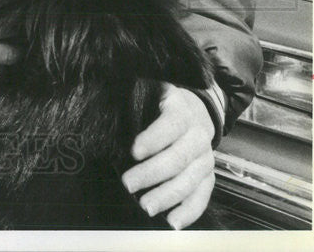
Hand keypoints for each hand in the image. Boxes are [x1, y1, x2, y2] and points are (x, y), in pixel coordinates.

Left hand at [122, 82, 215, 228]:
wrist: (195, 109)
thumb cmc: (160, 103)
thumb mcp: (149, 93)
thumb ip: (132, 102)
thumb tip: (105, 119)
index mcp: (181, 109)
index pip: (171, 124)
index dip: (154, 138)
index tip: (133, 151)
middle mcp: (198, 134)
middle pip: (178, 157)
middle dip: (152, 173)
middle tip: (127, 184)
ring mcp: (205, 157)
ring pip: (190, 179)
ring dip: (167, 195)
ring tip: (145, 206)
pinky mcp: (208, 175)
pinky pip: (203, 195)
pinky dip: (189, 210)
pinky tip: (173, 221)